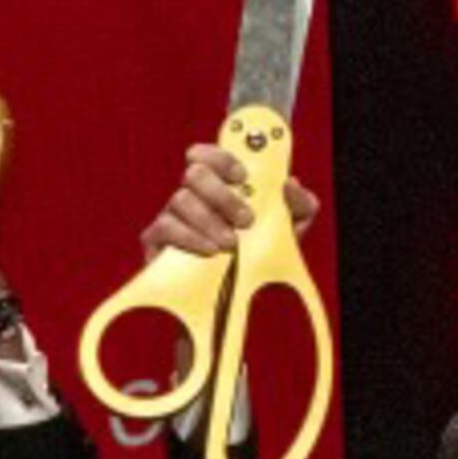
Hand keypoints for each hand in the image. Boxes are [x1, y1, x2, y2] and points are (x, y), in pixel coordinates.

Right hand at [141, 141, 320, 258]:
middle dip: (222, 195)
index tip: (243, 177)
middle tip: (245, 220)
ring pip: (180, 199)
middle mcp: (193, 196)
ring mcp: (172, 216)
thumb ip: (300, 204)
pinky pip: (165, 227)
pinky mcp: (157, 242)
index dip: (222, 158)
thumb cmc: (259, 258)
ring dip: (209, 220)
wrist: (234, 304)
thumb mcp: (290, 230)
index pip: (208, 155)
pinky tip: (210, 251)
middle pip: (194, 173)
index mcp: (219, 185)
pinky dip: (190, 237)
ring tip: (231, 244)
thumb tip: (290, 184)